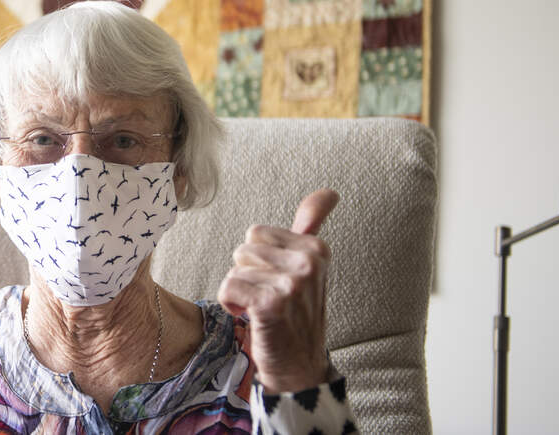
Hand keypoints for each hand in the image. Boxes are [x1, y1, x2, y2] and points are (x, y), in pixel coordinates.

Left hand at [217, 189, 337, 392]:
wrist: (298, 367)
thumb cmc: (295, 313)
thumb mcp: (307, 266)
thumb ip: (312, 225)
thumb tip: (329, 191)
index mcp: (316, 248)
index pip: (257, 233)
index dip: (259, 260)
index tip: (279, 282)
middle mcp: (309, 262)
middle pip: (244, 247)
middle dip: (248, 272)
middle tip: (268, 297)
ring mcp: (292, 283)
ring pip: (235, 267)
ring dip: (240, 290)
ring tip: (261, 308)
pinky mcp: (272, 303)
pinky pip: (228, 286)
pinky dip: (231, 303)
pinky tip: (250, 317)